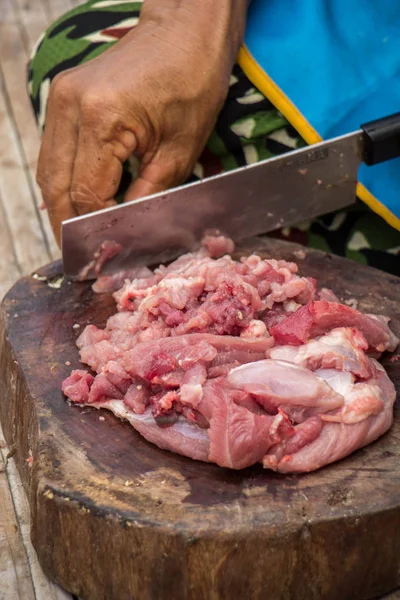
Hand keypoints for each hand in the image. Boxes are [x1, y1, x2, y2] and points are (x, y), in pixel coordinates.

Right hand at [36, 0, 246, 244]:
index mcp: (102, 119)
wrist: (184, 31)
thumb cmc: (193, 83)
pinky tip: (82, 198)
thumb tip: (127, 230)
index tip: (107, 251)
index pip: (86, 195)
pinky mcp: (63, 96)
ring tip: (82, 232)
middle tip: (85, 254)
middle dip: (69, 225)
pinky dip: (66, 180)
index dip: (96, 229)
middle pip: (56, 187)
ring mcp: (61, 98)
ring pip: (49, 171)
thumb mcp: (179, 151)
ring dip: (63, 204)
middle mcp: (70, 107)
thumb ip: (148, 195)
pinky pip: (56, 152)